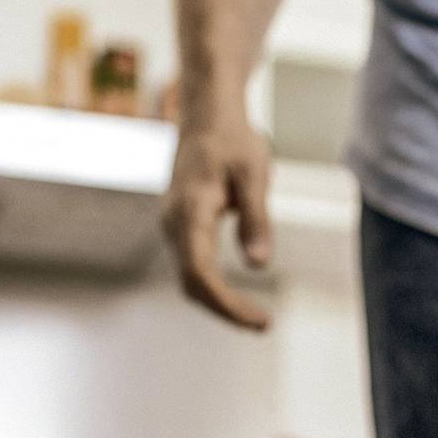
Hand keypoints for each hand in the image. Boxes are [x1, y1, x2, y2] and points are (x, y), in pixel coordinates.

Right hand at [160, 109, 274, 329]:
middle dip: (226, 310)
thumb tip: (259, 265)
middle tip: (263, 325)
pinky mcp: (181, 228)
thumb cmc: (233, 138)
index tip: (258, 320)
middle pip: (192, 283)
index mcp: (190, 208)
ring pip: (190, 279)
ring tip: (257, 319)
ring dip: (220, 303)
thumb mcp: (254, 173)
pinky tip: (237, 300)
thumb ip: (256, 219)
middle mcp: (174, 221)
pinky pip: (193, 267)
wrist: (205, 112)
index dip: (226, 303)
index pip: (199, 271)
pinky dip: (214, 289)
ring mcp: (174, 226)